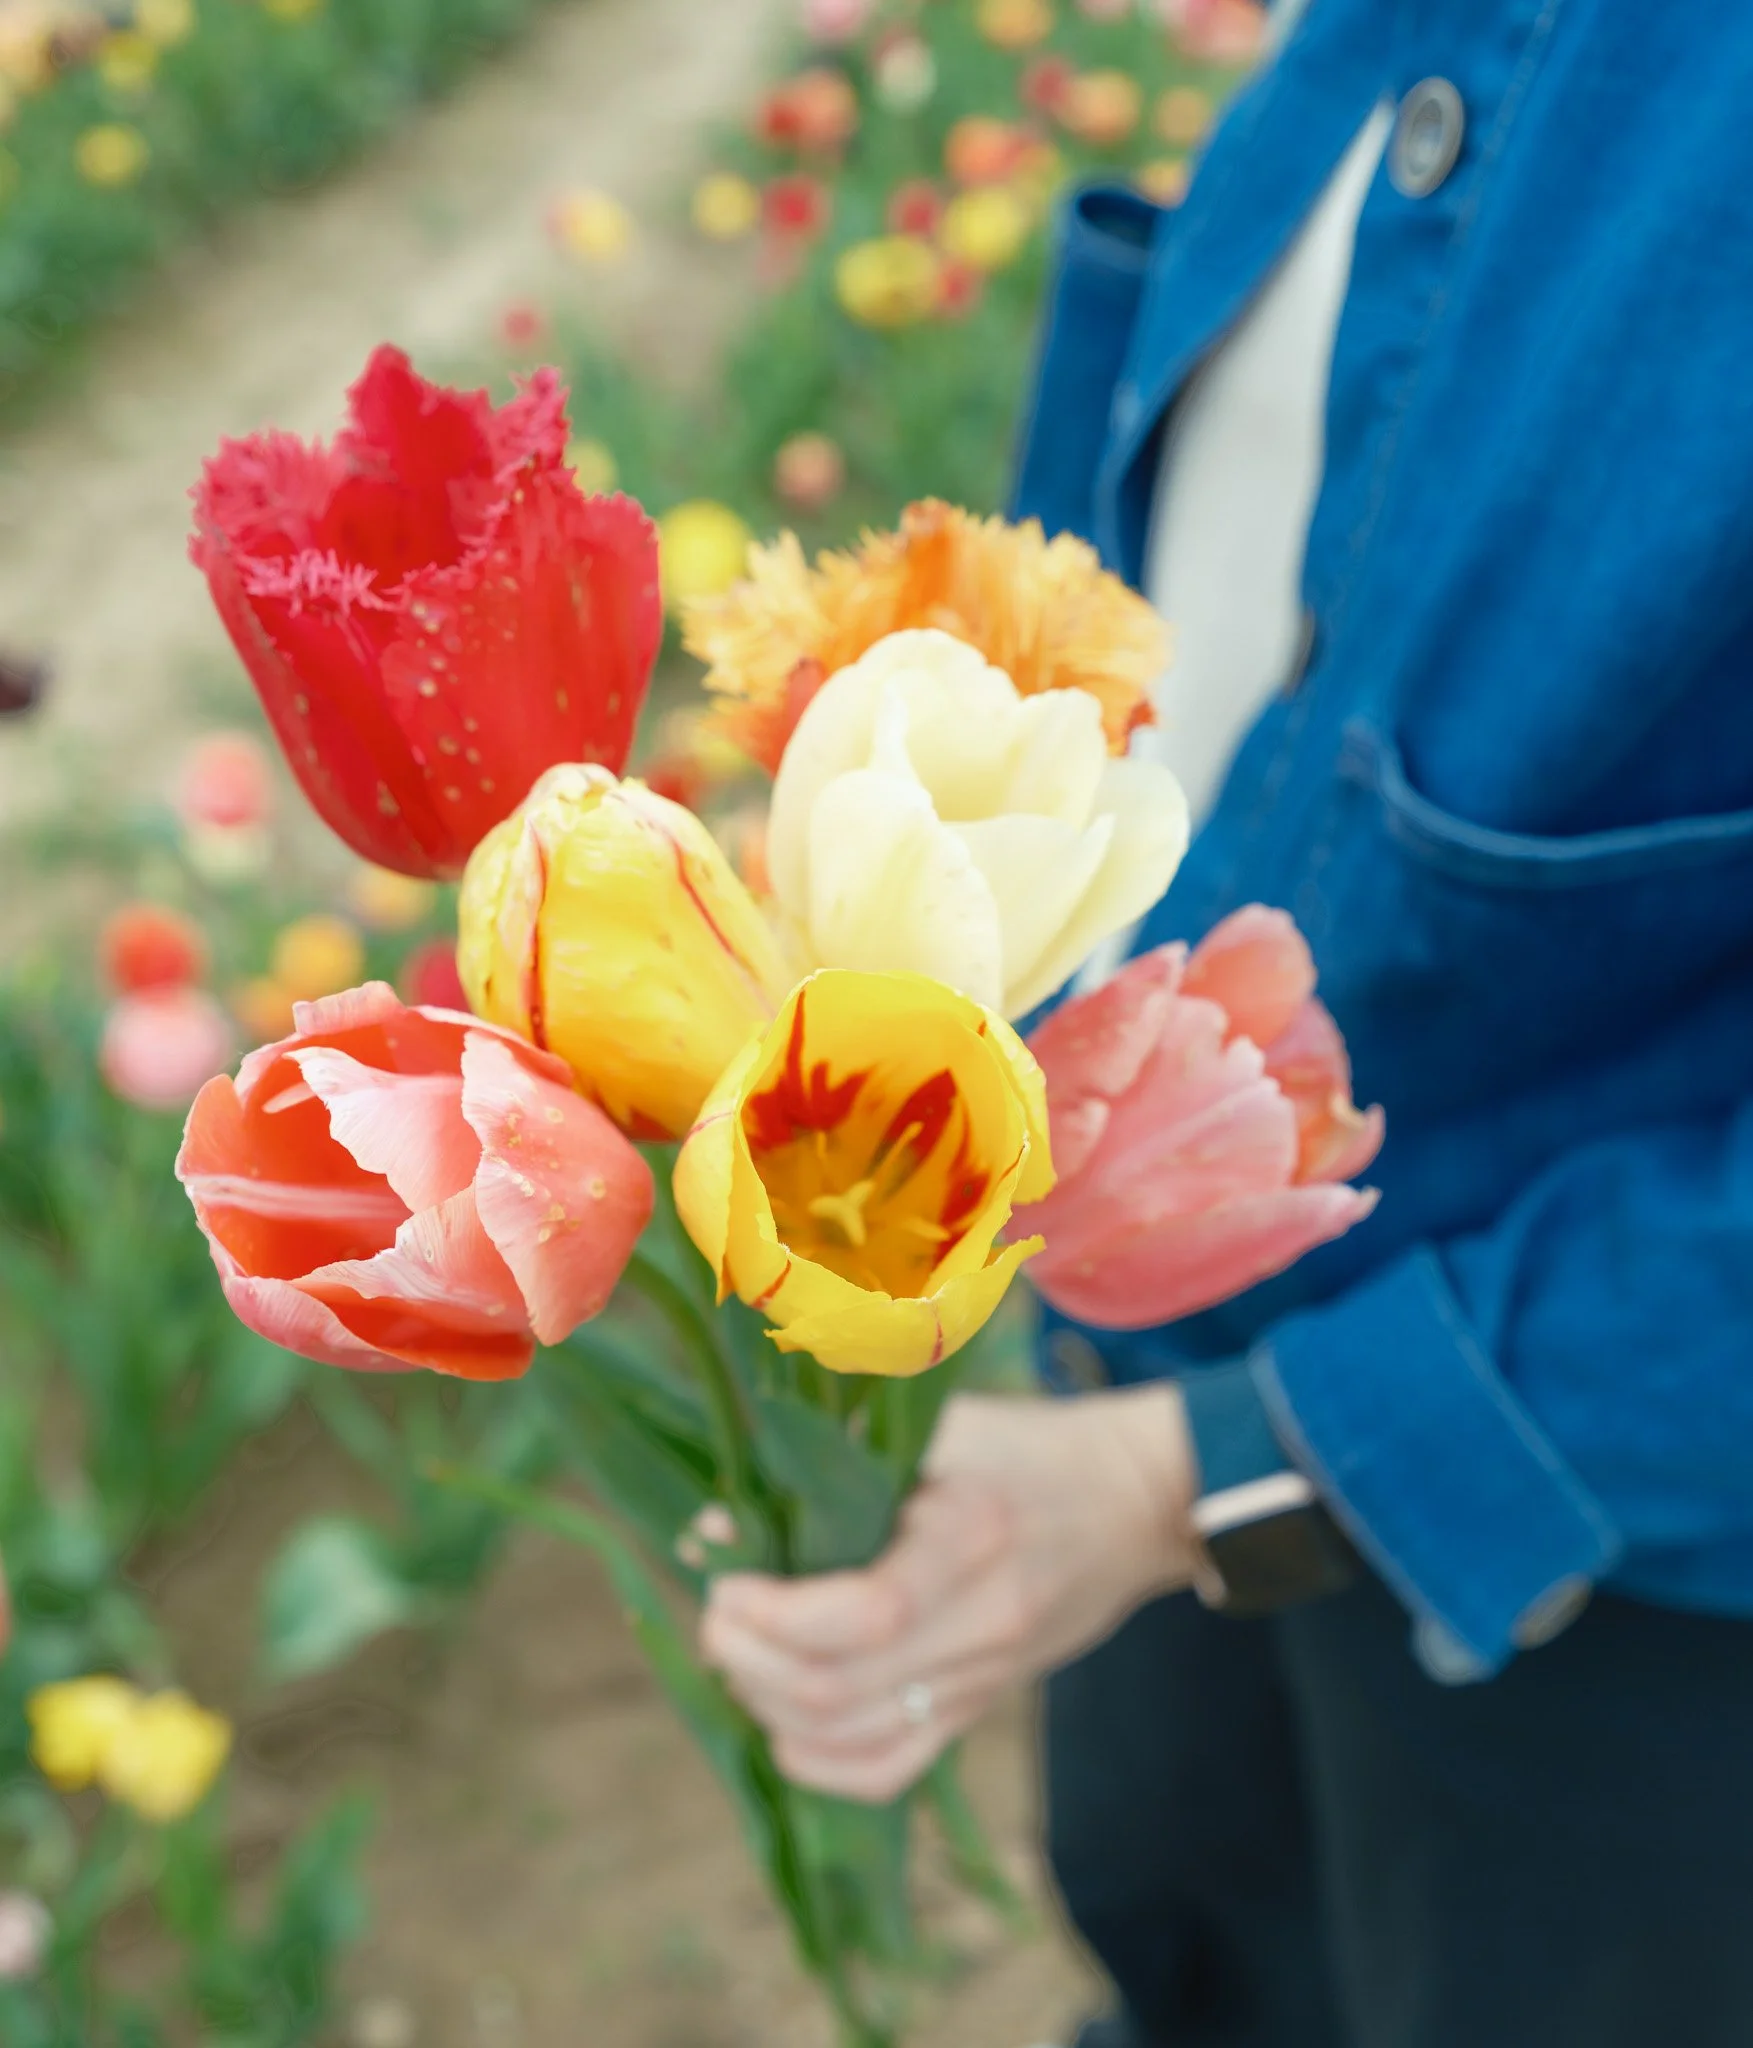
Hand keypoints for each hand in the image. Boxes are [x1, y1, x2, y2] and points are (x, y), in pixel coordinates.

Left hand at [699, 1385, 1198, 1803]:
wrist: (1137, 1502)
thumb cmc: (1027, 1445)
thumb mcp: (941, 1424)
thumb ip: (834, 1460)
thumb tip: (717, 1522)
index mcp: (970, 1534)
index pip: (865, 1613)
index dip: (774, 1613)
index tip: (727, 1577)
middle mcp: (979, 1622)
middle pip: (837, 1688)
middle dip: (746, 1658)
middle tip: (719, 1610)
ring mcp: (982, 1678)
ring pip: (848, 1737)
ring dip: (766, 1704)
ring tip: (739, 1652)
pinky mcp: (981, 1707)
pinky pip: (888, 1768)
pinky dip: (815, 1760)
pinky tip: (780, 1720)